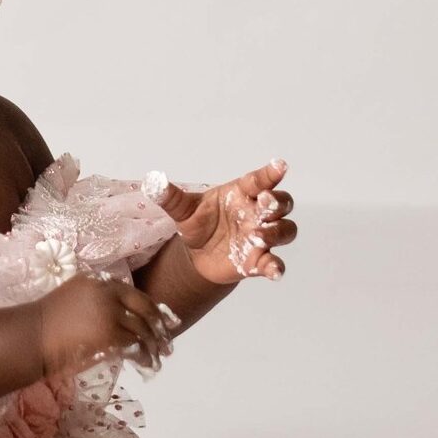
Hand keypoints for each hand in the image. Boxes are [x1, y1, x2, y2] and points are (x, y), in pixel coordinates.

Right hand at [36, 275, 172, 379]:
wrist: (32, 336)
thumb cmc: (47, 322)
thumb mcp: (74, 298)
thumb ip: (97, 300)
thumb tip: (124, 315)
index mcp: (97, 282)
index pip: (133, 293)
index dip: (152, 307)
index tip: (164, 320)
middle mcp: (107, 293)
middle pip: (145, 307)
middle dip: (160, 325)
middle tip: (167, 340)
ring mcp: (109, 313)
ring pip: (142, 329)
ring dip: (153, 345)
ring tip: (158, 357)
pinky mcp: (110, 334)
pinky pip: (134, 345)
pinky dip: (143, 356)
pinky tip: (145, 364)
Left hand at [151, 159, 297, 284]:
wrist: (196, 254)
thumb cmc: (198, 223)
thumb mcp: (182, 209)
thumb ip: (170, 197)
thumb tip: (152, 181)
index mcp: (242, 193)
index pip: (259, 181)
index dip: (270, 173)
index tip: (280, 165)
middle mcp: (256, 213)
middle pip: (281, 203)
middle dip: (277, 202)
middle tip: (266, 201)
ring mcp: (261, 236)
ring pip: (285, 230)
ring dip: (276, 232)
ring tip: (258, 235)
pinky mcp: (259, 260)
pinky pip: (274, 263)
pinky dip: (276, 267)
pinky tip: (274, 272)